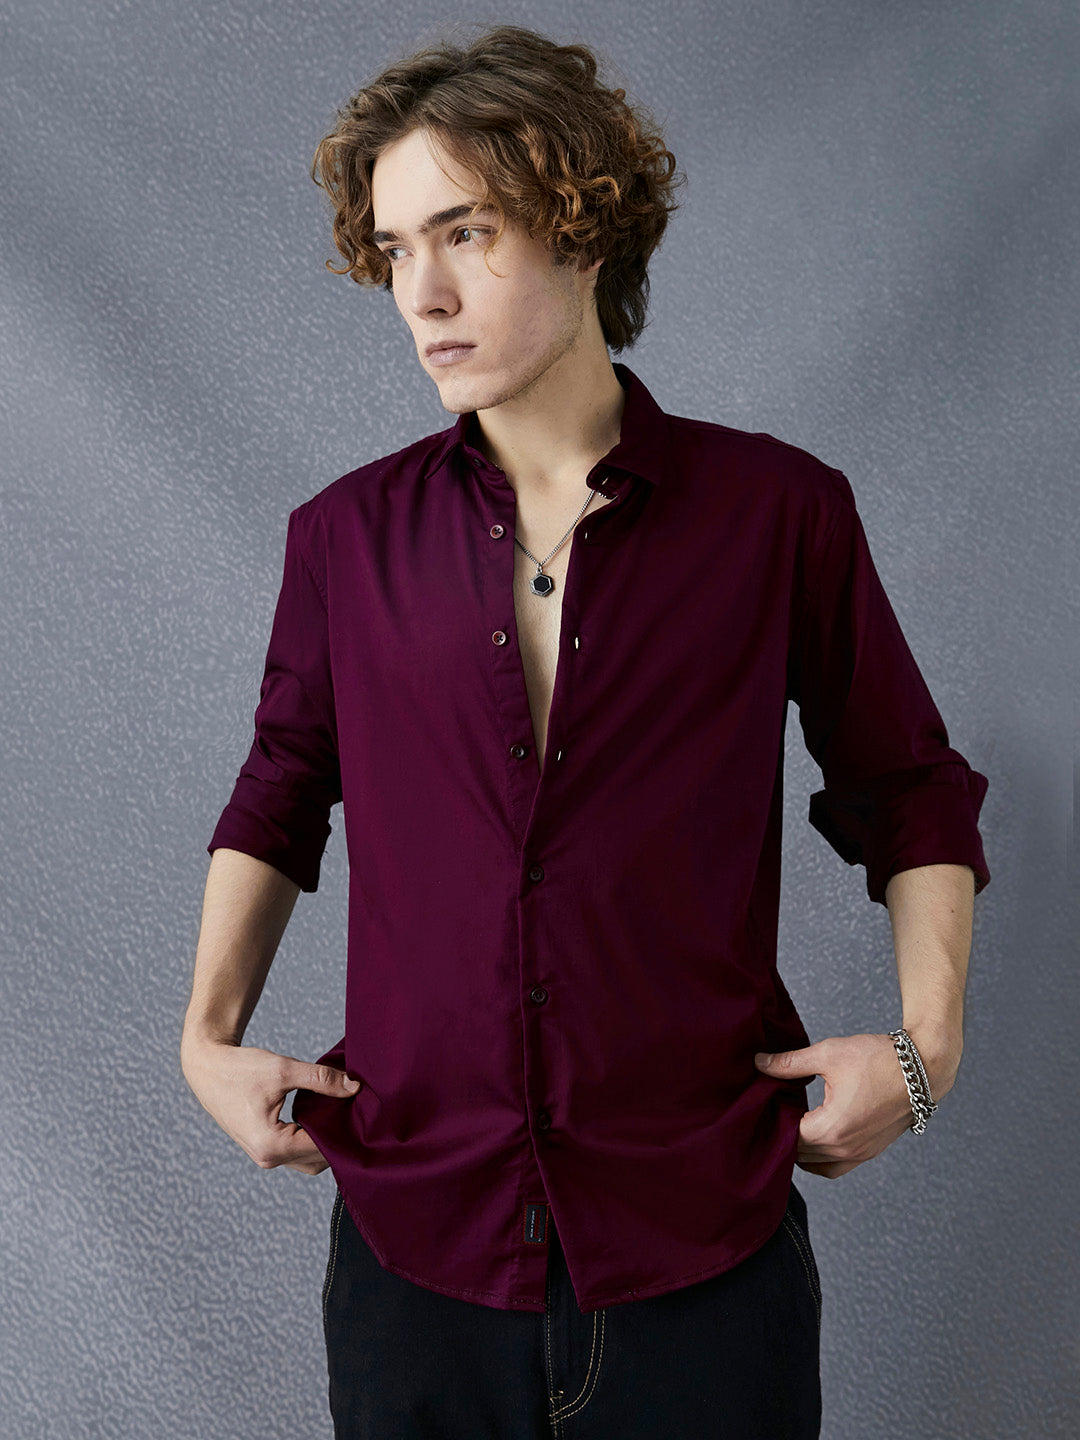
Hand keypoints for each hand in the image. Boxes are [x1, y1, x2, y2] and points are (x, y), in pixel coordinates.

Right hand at [181, 1039, 359, 1174]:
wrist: (208, 1069)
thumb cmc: (240, 1069)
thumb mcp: (284, 1070)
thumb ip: (321, 1080)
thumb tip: (355, 1088)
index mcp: (271, 1145)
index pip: (322, 1147)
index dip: (345, 1130)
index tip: (364, 1112)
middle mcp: (267, 1158)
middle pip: (318, 1158)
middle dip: (339, 1137)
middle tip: (358, 1112)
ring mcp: (264, 1156)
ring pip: (308, 1158)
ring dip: (326, 1140)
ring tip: (343, 1113)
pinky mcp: (264, 1148)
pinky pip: (297, 1151)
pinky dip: (312, 1138)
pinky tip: (325, 1115)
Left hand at [753, 1032, 945, 1178]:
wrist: (922, 1069)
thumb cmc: (878, 1060)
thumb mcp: (828, 1055)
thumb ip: (790, 1063)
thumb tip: (759, 1063)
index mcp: (832, 1129)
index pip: (786, 1137)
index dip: (771, 1121)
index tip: (762, 1104)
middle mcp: (845, 1150)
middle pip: (798, 1154)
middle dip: (783, 1135)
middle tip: (771, 1111)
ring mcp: (859, 1155)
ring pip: (816, 1165)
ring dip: (800, 1150)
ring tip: (790, 1123)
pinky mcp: (869, 1152)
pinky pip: (835, 1167)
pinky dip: (820, 1158)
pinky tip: (812, 1135)